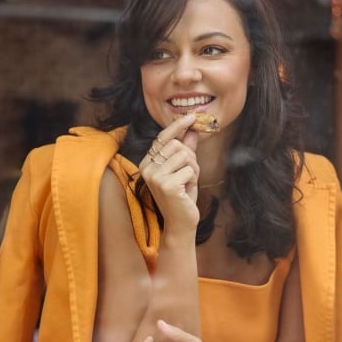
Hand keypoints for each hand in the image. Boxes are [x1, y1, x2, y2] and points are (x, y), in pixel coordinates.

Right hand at [138, 114, 199, 232]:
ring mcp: (155, 176)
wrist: (180, 224)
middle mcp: (147, 167)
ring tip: (187, 183)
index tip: (191, 117)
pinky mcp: (166, 184)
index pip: (162, 138)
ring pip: (185, 156)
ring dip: (193, 169)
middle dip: (190, 158)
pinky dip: (193, 179)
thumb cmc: (181, 197)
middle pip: (177, 145)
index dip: (177, 126)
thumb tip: (192, 130)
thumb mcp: (184, 170)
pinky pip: (190, 170)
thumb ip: (186, 150)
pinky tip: (186, 191)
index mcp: (148, 163)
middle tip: (189, 174)